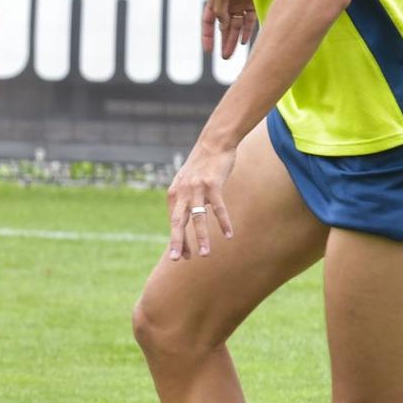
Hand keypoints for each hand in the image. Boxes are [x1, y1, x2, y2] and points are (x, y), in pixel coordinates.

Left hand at [165, 140, 235, 260]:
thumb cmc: (201, 167)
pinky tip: (229, 235)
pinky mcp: (213, 184)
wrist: (213, 143)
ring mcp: (197, 188)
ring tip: (205, 255)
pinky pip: (218, 208)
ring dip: (202, 238)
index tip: (181, 256)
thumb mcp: (186, 183)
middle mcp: (182, 192)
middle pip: (178, 222)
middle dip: (178, 242)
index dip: (177, 240)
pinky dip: (224, 222)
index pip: (174, 222)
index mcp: (174, 194)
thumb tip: (185, 221)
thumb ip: (184, 200)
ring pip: (198, 218)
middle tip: (178, 260)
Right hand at [200, 0, 257, 59]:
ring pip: (236, 27)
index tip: (207, 50)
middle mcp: (227, 3)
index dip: (207, 35)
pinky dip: (247, 31)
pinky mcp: (253, 3)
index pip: (208, 21)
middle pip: (223, 27)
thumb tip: (222, 26)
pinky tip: (245, 41)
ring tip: (232, 53)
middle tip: (224, 57)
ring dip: (234, 40)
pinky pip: (249, 21)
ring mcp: (240, 4)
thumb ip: (219, 9)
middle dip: (223, 42)